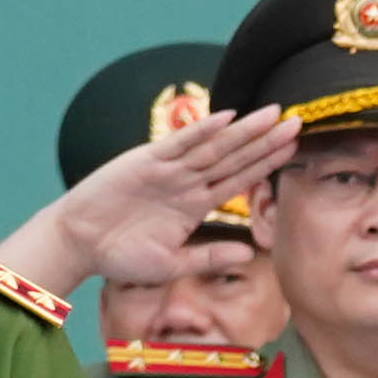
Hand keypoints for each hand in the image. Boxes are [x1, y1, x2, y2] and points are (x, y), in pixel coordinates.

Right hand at [48, 107, 293, 285]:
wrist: (79, 243)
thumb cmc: (121, 255)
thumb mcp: (172, 263)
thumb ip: (209, 257)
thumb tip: (249, 256)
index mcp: (196, 204)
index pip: (240, 178)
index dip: (267, 163)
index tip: (294, 148)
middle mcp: (188, 182)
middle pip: (235, 157)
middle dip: (266, 140)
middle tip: (298, 120)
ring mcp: (169, 170)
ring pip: (213, 146)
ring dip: (243, 131)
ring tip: (272, 114)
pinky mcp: (146, 162)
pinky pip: (178, 144)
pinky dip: (201, 130)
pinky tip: (226, 118)